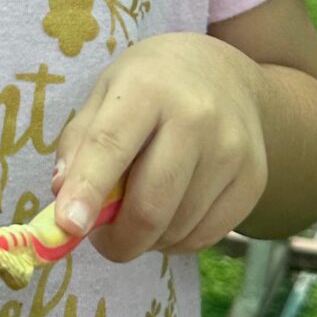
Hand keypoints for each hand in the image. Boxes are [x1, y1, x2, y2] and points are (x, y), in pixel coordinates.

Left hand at [52, 33, 268, 261]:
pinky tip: (170, 214)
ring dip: (147, 239)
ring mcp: (232, 150)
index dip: (87, 189)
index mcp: (148, 87)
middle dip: (118, 240)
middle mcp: (197, 117)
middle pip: (151, 204)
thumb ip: (79, 143)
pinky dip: (177, 241)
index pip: (112, 144)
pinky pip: (205, 237)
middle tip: (101, 239)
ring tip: (139, 212)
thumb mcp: (107, 93)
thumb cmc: (153, 85)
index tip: (66, 227)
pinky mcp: (253, 180)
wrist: (227, 75)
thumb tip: (62, 195)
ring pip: (177, 228)